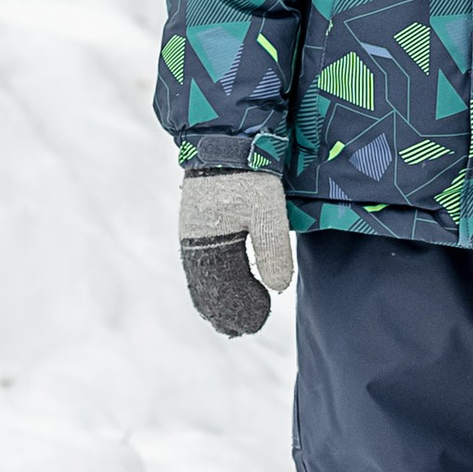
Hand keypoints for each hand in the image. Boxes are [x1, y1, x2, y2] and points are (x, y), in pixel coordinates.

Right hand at [179, 167, 294, 334]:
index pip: (219, 289)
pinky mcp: (200, 227)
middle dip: (224, 311)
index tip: (254, 324)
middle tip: (245, 329)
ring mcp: (194, 236)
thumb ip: (272, 249)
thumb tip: (278, 287)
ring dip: (216, 301)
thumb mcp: (267, 212)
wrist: (225, 142)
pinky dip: (211, 284)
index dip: (236, 309)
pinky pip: (201, 265)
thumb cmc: (248, 177)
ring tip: (232, 321)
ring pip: (201, 279)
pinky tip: (223, 292)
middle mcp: (194, 243)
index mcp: (208, 243)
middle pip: (205, 290)